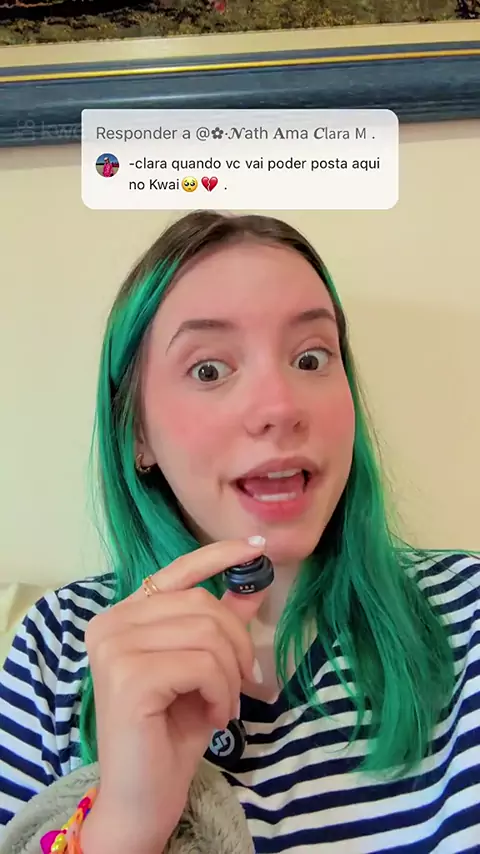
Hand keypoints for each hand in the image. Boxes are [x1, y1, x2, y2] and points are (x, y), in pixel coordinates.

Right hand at [81, 538, 267, 853]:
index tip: (257, 546)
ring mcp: (114, 647)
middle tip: (245, 683)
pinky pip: (202, 664)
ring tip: (225, 704)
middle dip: (238, 643)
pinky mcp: (128, 676)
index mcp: (124, 615)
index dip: (220, 555)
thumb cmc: (171, 733)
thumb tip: (252, 583)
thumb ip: (220, 625)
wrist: (142, 799)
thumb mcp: (204, 669)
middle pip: (203, 604)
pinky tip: (215, 716)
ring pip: (206, 633)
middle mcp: (110, 623)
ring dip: (230, 673)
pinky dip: (221, 691)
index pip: (178, 570)